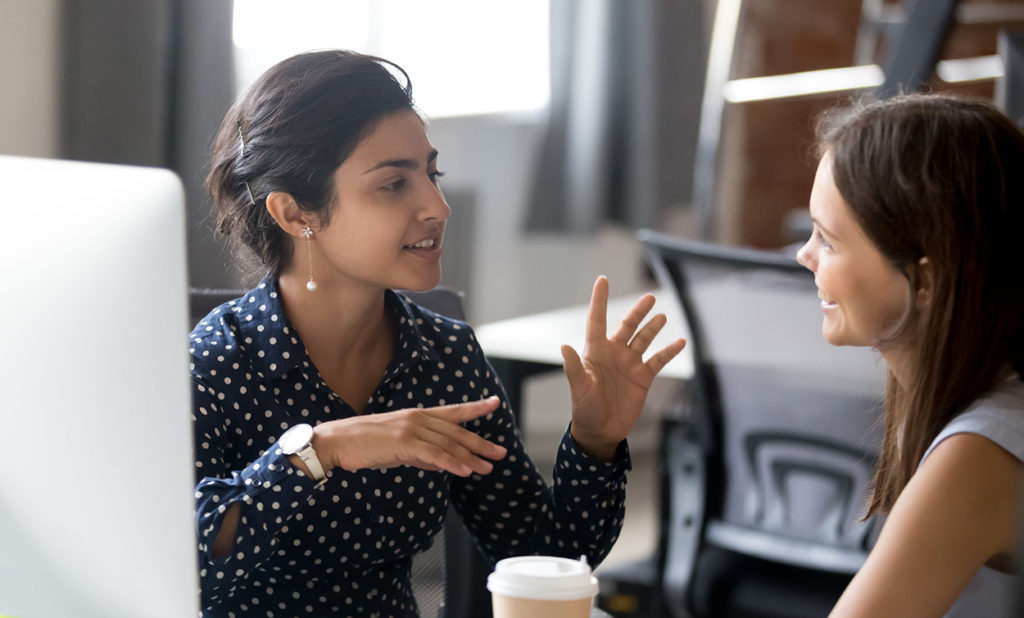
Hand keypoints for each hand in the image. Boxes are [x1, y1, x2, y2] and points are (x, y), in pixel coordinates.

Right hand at [309, 396, 507, 476]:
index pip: (452, 411)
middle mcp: (418, 418)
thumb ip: (421, 453)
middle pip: (456, 432)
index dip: (475, 408)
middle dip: (480, 444)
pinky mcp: (402, 442)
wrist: (338, 442)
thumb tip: (441, 463)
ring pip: (448, 444)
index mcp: (417, 416)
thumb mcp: (399, 448)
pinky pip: (433, 454)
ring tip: (487, 468)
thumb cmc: (366, 445)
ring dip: (470, 457)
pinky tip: (464, 471)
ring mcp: (411, 428)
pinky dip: (451, 463)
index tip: (494, 403)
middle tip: (500, 453)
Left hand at [561, 276, 685, 460]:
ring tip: (662, 316)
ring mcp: (629, 364)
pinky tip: (680, 342)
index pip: (597, 320)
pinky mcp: (643, 377)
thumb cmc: (585, 409)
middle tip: (649, 297)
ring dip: (653, 328)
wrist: (601, 431)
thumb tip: (564, 347)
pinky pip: (659, 360)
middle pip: (627, 326)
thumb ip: (574, 368)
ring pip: (644, 339)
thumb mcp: (579, 388)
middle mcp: (613, 353)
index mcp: (595, 352)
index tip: (603, 279)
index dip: (599, 300)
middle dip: (638, 311)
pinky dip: (669, 351)